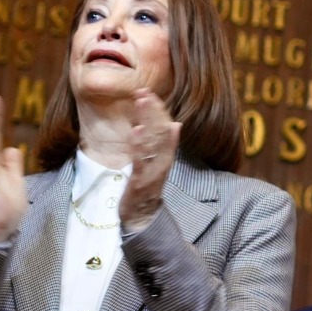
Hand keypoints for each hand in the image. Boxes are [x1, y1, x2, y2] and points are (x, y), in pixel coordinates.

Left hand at [117, 89, 180, 229]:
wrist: (142, 219)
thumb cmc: (145, 190)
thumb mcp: (152, 165)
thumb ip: (160, 146)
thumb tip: (174, 124)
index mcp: (164, 156)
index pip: (163, 128)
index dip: (157, 110)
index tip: (148, 92)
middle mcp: (162, 161)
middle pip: (161, 131)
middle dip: (153, 110)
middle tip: (144, 91)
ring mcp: (154, 171)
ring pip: (154, 141)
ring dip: (149, 120)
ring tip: (142, 102)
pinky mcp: (142, 182)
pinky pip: (142, 161)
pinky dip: (141, 145)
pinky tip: (137, 131)